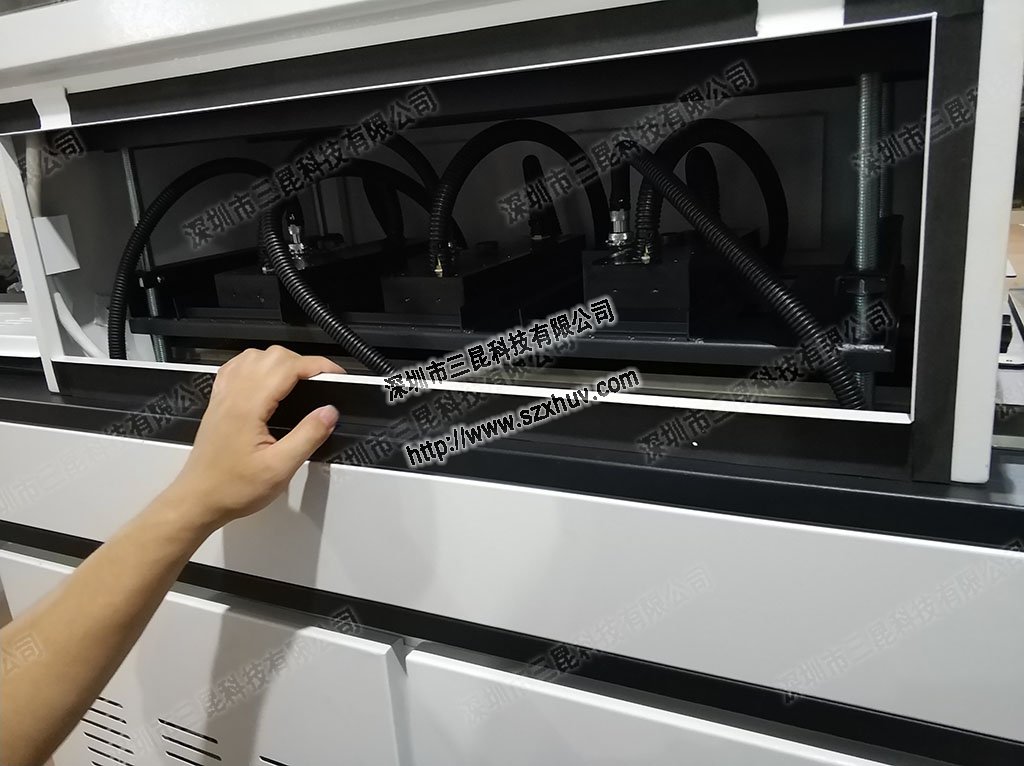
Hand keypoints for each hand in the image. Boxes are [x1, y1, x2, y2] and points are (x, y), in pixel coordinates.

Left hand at [166, 346, 342, 529]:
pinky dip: (257, 364)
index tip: (337, 376)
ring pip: (254, 357)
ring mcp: (223, 396)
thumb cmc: (234, 488)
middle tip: (322, 382)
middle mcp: (233, 394)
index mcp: (249, 406)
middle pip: (271, 356)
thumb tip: (330, 411)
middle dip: (302, 362)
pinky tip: (267, 379)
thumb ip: (308, 436)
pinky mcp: (218, 403)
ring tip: (299, 380)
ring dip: (280, 361)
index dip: (317, 365)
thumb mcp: (280, 468)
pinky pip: (237, 368)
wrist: (198, 500)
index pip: (287, 367)